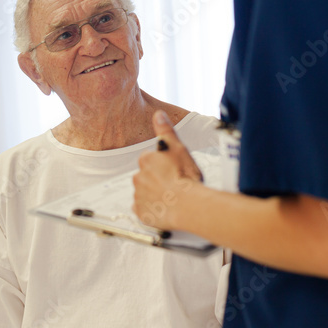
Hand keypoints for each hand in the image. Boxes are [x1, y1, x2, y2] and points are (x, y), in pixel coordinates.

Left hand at [132, 111, 202, 230]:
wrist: (189, 205)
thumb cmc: (186, 176)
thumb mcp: (178, 147)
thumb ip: (166, 130)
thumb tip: (158, 114)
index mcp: (146, 160)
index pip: (151, 159)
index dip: (164, 164)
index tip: (174, 169)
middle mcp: (138, 177)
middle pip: (147, 175)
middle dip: (158, 179)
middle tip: (175, 183)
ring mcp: (138, 196)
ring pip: (145, 192)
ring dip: (155, 193)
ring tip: (172, 197)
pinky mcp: (141, 213)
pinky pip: (144, 209)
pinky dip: (152, 209)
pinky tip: (164, 207)